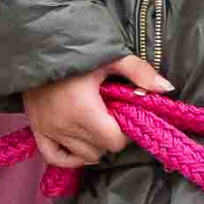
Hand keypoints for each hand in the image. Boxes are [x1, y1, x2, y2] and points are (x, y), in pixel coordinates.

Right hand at [24, 52, 168, 171]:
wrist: (35, 47)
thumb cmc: (73, 51)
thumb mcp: (109, 58)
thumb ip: (139, 72)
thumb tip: (167, 88)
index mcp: (83, 110)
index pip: (114, 141)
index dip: (125, 131)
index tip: (124, 115)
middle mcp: (64, 125)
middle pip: (101, 150)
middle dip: (111, 136)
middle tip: (111, 117)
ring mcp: (48, 129)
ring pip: (84, 155)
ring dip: (95, 144)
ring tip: (96, 125)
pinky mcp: (37, 129)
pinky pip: (55, 157)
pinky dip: (70, 157)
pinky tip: (80, 146)